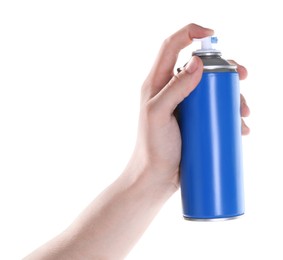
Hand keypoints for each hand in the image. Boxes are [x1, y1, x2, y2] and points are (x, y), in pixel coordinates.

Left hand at [130, 24, 249, 189]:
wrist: (155, 177)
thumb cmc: (152, 148)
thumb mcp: (158, 115)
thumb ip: (174, 88)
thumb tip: (196, 63)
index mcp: (157, 83)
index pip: (172, 46)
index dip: (190, 33)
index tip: (212, 35)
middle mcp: (171, 90)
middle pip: (200, 66)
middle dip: (224, 67)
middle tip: (242, 77)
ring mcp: (184, 106)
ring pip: (212, 89)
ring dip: (232, 94)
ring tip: (243, 113)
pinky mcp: (193, 121)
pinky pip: (214, 110)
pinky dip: (229, 114)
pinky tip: (240, 126)